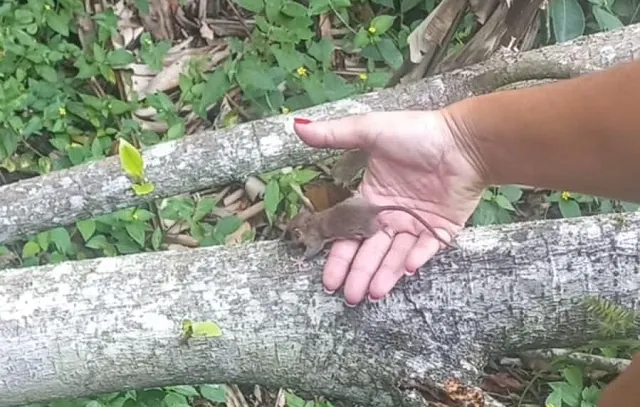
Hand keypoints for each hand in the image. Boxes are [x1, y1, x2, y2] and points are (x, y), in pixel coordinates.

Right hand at [293, 110, 484, 304]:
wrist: (464, 140)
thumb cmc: (417, 133)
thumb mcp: (370, 130)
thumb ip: (334, 134)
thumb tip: (297, 127)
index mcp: (372, 197)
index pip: (349, 232)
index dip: (338, 255)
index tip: (327, 277)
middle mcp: (391, 215)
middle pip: (370, 251)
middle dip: (358, 273)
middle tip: (347, 295)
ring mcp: (416, 224)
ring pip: (395, 255)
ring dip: (383, 274)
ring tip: (370, 293)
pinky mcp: (441, 230)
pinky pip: (426, 249)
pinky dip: (415, 259)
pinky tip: (404, 270)